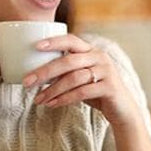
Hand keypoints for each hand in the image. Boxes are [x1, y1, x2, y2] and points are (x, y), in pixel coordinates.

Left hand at [22, 34, 140, 126]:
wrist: (123, 110)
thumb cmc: (96, 92)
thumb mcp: (80, 78)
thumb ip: (65, 72)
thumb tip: (35, 74)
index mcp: (91, 50)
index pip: (71, 40)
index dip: (54, 41)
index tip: (35, 46)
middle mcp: (100, 57)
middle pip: (68, 60)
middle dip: (45, 71)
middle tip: (27, 81)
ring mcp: (107, 71)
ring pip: (74, 78)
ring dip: (52, 90)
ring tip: (38, 99)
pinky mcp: (110, 87)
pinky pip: (82, 92)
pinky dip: (64, 99)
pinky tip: (52, 104)